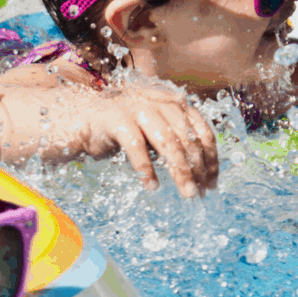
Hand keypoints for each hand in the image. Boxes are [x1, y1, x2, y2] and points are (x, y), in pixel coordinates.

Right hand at [72, 83, 218, 197]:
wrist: (86, 117)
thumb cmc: (127, 127)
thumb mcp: (158, 132)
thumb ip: (178, 142)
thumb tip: (203, 173)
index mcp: (175, 104)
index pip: (203, 132)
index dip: (211, 159)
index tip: (212, 184)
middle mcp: (161, 102)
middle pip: (188, 139)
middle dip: (198, 169)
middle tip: (200, 194)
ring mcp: (139, 108)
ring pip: (168, 142)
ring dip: (180, 171)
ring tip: (186, 194)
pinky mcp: (117, 119)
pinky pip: (136, 147)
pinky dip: (146, 168)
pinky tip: (152, 186)